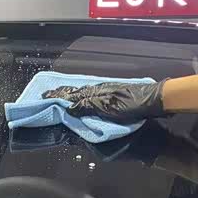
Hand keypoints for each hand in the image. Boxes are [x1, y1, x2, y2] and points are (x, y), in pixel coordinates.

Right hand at [42, 79, 168, 123]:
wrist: (153, 100)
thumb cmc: (131, 105)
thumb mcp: (107, 107)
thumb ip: (88, 107)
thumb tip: (70, 108)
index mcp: (94, 92)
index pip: (72, 95)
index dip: (58, 97)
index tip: (44, 97)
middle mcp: (98, 89)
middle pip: (76, 92)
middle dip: (61, 94)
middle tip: (48, 95)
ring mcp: (106, 91)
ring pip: (83, 92)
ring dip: (70, 95)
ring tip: (61, 96)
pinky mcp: (113, 94)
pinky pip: (91, 94)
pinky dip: (82, 96)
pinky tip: (82, 98)